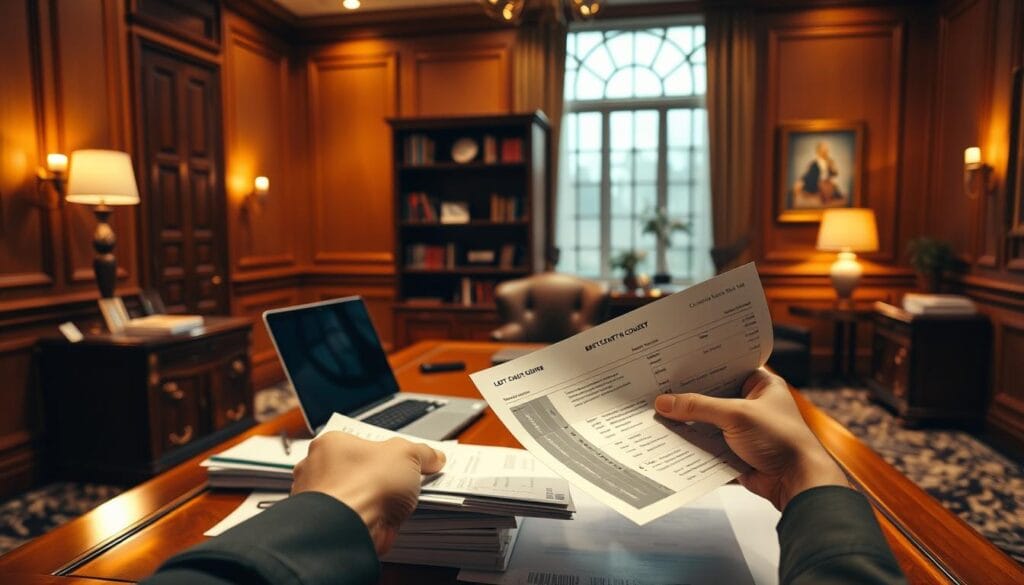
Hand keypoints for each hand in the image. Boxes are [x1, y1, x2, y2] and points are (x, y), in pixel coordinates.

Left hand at [292, 432, 445, 553]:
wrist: (349, 529)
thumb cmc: (363, 484)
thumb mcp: (407, 454)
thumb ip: (422, 453)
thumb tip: (433, 457)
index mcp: (330, 444)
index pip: (361, 442)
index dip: (385, 450)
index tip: (403, 457)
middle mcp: (319, 471)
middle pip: (359, 470)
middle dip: (383, 477)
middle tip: (407, 479)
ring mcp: (323, 502)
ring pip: (359, 497)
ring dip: (379, 501)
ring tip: (402, 502)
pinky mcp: (333, 527)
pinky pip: (359, 519)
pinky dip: (375, 521)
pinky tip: (390, 520)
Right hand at [654, 369, 847, 510]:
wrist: (797, 483)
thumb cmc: (781, 440)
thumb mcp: (736, 415)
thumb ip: (699, 407)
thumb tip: (665, 402)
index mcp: (761, 385)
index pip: (725, 369)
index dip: (701, 368)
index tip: (674, 365)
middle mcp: (752, 405)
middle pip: (713, 398)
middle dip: (689, 399)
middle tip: (659, 391)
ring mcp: (744, 430)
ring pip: (709, 424)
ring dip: (689, 424)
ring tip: (657, 415)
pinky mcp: (736, 453)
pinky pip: (709, 446)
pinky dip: (694, 446)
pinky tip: (670, 442)